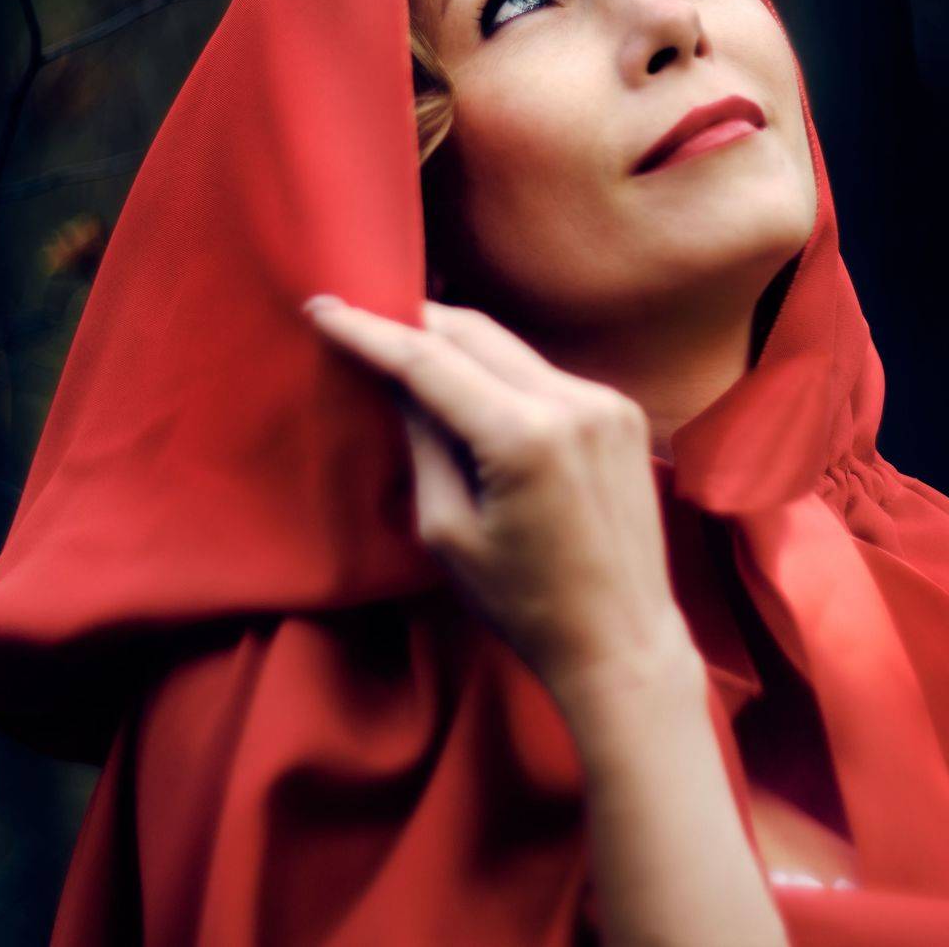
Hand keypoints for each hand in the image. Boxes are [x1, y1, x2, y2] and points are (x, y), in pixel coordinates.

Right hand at [301, 294, 692, 717]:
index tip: (325, 308)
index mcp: (524, 436)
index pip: (429, 361)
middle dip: (414, 322)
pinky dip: (503, 375)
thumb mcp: (448, 530)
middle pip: (474, 333)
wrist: (622, 641)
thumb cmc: (524, 604)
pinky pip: (545, 374)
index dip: (370, 332)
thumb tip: (399, 379)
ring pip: (510, 349)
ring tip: (411, 357)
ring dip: (460, 348)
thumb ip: (424, 443)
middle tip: (361, 316)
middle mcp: (573, 402)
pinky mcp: (624, 412)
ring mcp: (607, 402)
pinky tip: (475, 395)